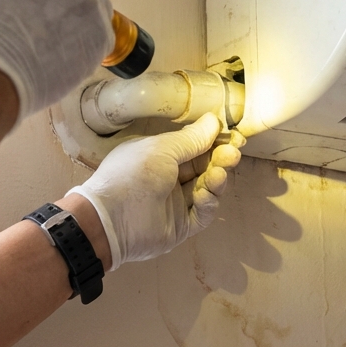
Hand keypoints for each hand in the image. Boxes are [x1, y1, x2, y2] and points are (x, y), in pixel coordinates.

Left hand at [69, 114, 245, 268]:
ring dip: (216, 179)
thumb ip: (191, 139)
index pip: (193, 147)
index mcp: (159, 156)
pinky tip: (204, 195)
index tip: (232, 135)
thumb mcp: (162, 149)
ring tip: (218, 174)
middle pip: (204, 167)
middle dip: (220, 159)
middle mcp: (168, 178)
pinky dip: (207, 203)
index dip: (213, 141)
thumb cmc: (133, 174)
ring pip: (207, 189)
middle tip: (233, 152)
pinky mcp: (182, 226)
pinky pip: (202, 213)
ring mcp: (175, 203)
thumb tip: (213, 120)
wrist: (112, 220)